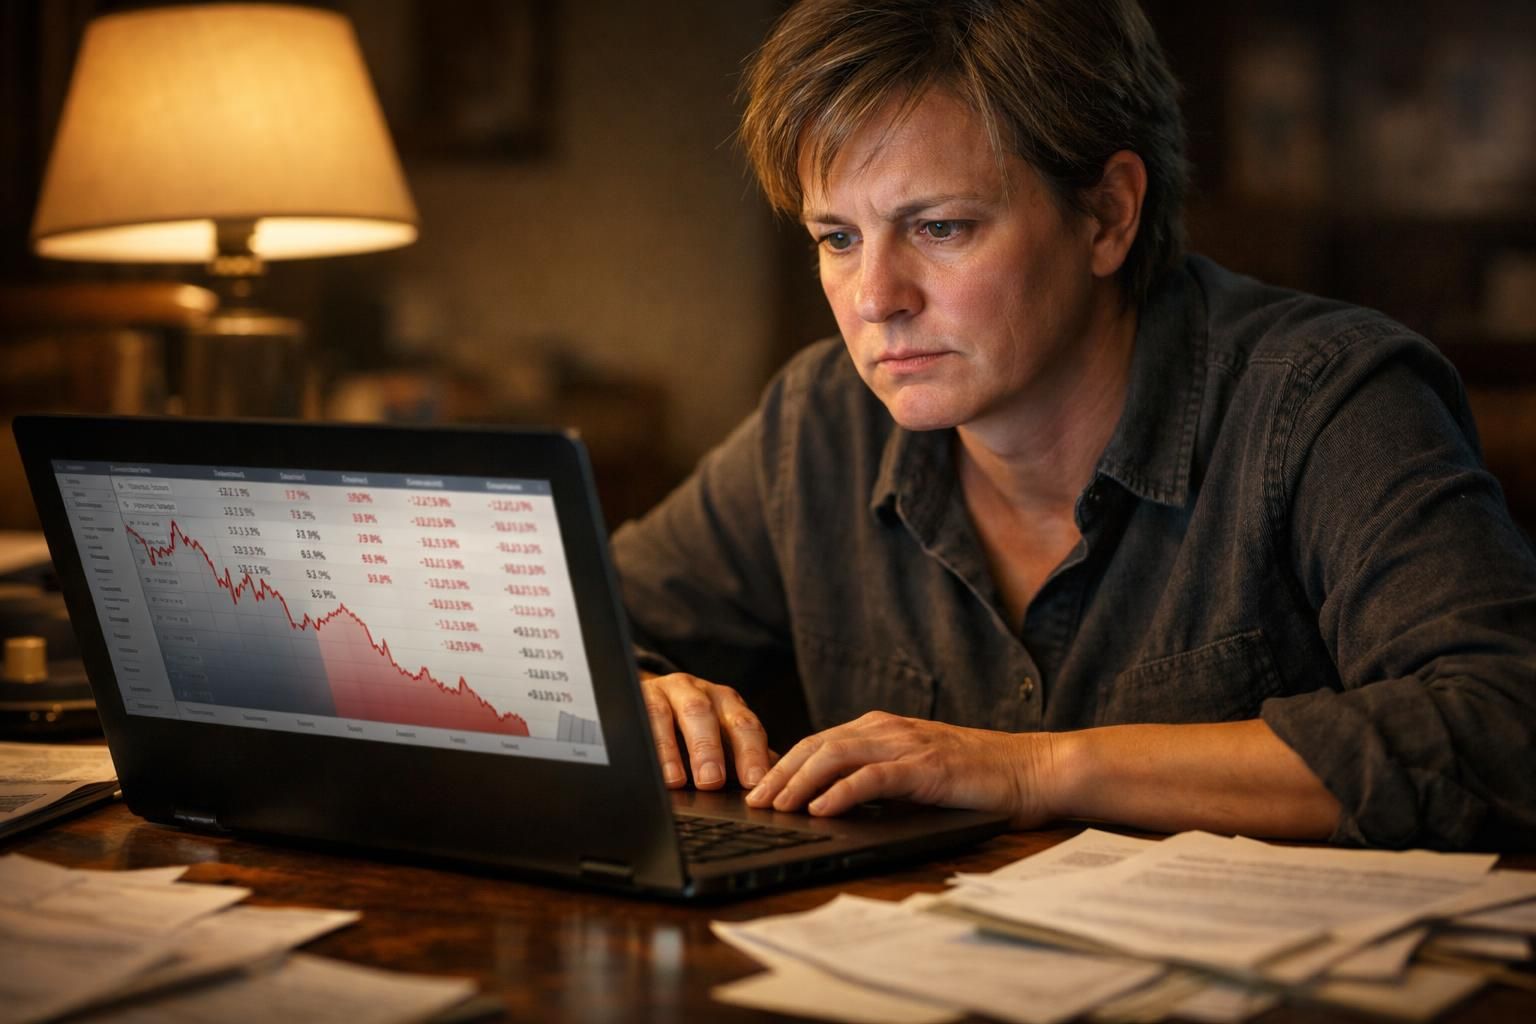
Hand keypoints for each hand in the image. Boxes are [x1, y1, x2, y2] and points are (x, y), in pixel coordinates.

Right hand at [640, 671, 775, 790]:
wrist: (652, 699)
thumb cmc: (695, 729)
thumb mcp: (722, 740)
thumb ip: (747, 759)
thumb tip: (776, 788)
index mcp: (728, 703)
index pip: (744, 725)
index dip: (750, 753)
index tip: (753, 783)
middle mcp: (700, 692)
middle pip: (706, 715)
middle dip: (709, 748)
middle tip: (711, 782)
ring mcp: (667, 691)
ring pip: (668, 713)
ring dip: (671, 748)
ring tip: (676, 780)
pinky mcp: (639, 695)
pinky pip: (640, 715)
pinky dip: (644, 741)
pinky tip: (644, 765)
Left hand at [743, 711, 1058, 827]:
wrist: (1031, 771)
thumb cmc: (976, 778)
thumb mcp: (915, 773)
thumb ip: (877, 779)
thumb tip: (830, 802)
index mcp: (881, 729)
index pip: (818, 743)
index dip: (783, 765)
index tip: (756, 791)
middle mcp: (887, 730)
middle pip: (817, 746)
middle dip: (780, 775)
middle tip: (752, 803)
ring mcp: (906, 745)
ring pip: (836, 757)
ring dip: (801, 783)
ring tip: (776, 807)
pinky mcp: (926, 767)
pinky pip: (873, 777)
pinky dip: (842, 791)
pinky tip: (821, 809)